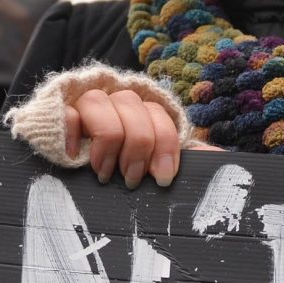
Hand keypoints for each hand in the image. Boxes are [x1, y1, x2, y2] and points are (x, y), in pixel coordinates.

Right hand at [67, 86, 183, 187]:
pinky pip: (67, 112)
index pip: (160, 115)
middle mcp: (118, 101)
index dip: (165, 146)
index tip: (161, 178)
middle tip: (130, 180)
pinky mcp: (59, 112)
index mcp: (144, 112)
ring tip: (104, 173)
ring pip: (100, 104)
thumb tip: (224, 158)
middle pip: (132, 107)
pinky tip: (76, 157)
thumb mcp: (158, 163)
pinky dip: (73, 134)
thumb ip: (189, 157)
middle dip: (136, 149)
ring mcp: (87, 104)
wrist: (75, 172)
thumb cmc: (125, 170)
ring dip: (107, 143)